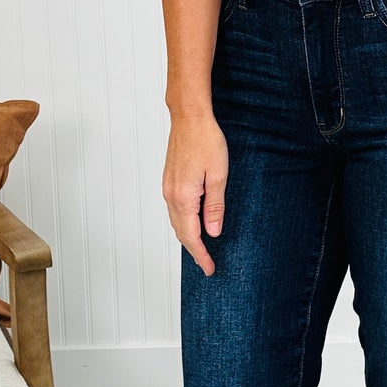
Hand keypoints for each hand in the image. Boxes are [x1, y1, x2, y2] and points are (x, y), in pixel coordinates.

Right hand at [163, 111, 228, 273]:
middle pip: (180, 232)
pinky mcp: (169, 180)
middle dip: (194, 250)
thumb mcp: (218, 175)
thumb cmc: (206, 141)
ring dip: (188, 237)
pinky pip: (175, 210)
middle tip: (208, 264)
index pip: (192, 236)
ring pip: (176, 221)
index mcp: (184, 197)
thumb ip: (214, 206)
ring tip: (202, 248)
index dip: (201, 254)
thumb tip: (213, 232)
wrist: (189, 118)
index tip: (209, 268)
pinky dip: (183, 223)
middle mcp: (171, 195)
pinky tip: (194, 223)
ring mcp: (168, 187)